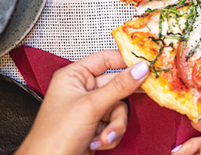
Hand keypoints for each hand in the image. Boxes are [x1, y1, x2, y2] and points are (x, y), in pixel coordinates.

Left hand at [16, 50, 149, 154]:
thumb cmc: (54, 137)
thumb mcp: (91, 106)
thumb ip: (119, 86)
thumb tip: (140, 69)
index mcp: (74, 76)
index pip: (105, 59)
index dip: (126, 61)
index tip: (146, 65)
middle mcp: (82, 90)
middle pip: (117, 85)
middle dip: (120, 103)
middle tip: (144, 94)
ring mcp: (89, 108)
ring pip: (119, 107)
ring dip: (115, 124)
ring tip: (105, 135)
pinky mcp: (95, 125)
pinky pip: (115, 122)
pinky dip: (111, 134)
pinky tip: (99, 141)